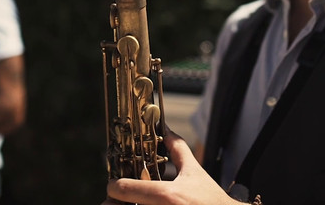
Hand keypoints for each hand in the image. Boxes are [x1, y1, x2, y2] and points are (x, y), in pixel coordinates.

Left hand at [104, 130, 241, 204]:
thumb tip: (166, 128)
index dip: (114, 186)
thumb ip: (178, 149)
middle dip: (115, 204)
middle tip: (118, 200)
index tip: (114, 185)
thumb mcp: (195, 172)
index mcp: (168, 195)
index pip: (125, 189)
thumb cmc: (211, 199)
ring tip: (130, 204)